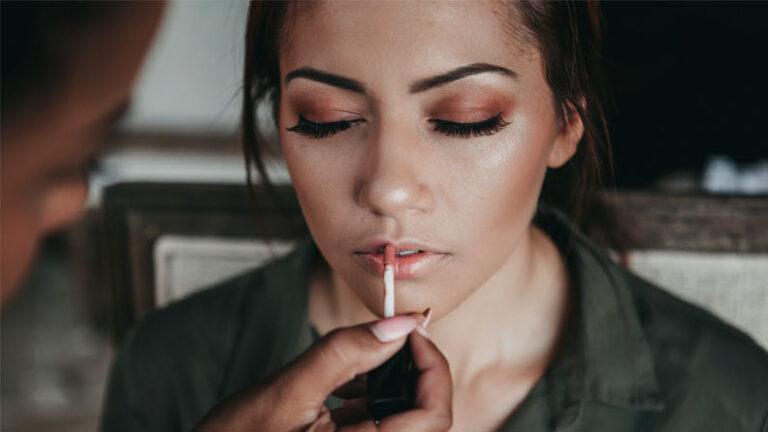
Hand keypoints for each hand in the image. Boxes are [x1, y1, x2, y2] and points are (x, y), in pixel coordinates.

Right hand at [195, 315, 451, 431]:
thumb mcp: (285, 394)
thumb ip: (342, 355)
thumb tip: (397, 324)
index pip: (433, 417)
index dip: (432, 368)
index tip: (412, 330)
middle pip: (424, 415)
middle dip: (413, 369)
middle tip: (392, 334)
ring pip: (401, 416)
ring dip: (390, 380)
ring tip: (363, 354)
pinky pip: (375, 422)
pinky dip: (369, 394)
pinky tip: (343, 381)